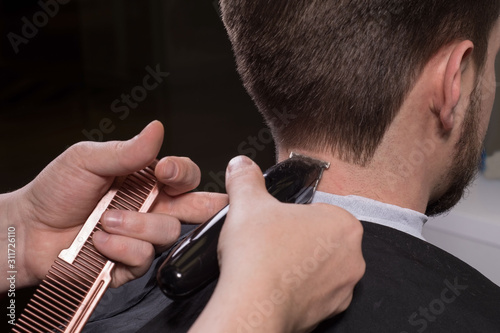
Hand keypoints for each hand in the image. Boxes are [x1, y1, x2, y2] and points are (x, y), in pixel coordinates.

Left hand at [1, 121, 225, 290]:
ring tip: (106, 220)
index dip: (183, 173)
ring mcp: (141, 237)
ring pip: (168, 232)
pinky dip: (122, 248)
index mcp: (145, 181)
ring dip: (137, 225)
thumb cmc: (54, 192)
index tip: (165, 171)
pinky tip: (101, 242)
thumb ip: (126, 151)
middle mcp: (150, 208)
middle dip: (208, 206)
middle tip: (213, 205)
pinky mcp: (130, 264)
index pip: (183, 175)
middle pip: (195, 207)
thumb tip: (156, 129)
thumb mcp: (87, 160)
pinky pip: (145, 257)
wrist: (28, 231)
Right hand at [190, 156, 364, 332]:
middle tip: (273, 243)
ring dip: (301, 266)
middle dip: (300, 240)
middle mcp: (352, 258)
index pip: (321, 212)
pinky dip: (299, 291)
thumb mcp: (247, 202)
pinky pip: (315, 295)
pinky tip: (276, 286)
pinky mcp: (329, 313)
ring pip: (321, 269)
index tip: (279, 223)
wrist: (252, 306)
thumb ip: (247, 178)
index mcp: (343, 225)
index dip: (295, 216)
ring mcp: (342, 289)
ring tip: (272, 265)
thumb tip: (242, 165)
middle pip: (323, 240)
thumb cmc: (258, 256)